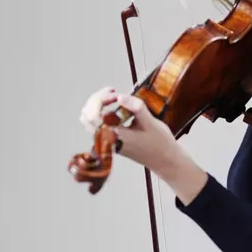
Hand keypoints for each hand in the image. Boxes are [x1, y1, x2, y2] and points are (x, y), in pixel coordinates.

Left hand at [79, 85, 208, 203]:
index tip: (115, 94)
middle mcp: (106, 140)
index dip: (100, 100)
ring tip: (114, 97)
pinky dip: (102, 111)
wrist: (165, 160)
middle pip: (86, 116)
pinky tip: (117, 106)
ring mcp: (107, 141)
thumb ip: (135, 107)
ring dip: (98, 105)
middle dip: (97, 99)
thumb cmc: (159, 143)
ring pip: (89, 120)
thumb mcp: (150, 122)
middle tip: (113, 91)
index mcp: (113, 136)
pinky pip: (97, 124)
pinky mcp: (111, 140)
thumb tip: (120, 96)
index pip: (93, 116)